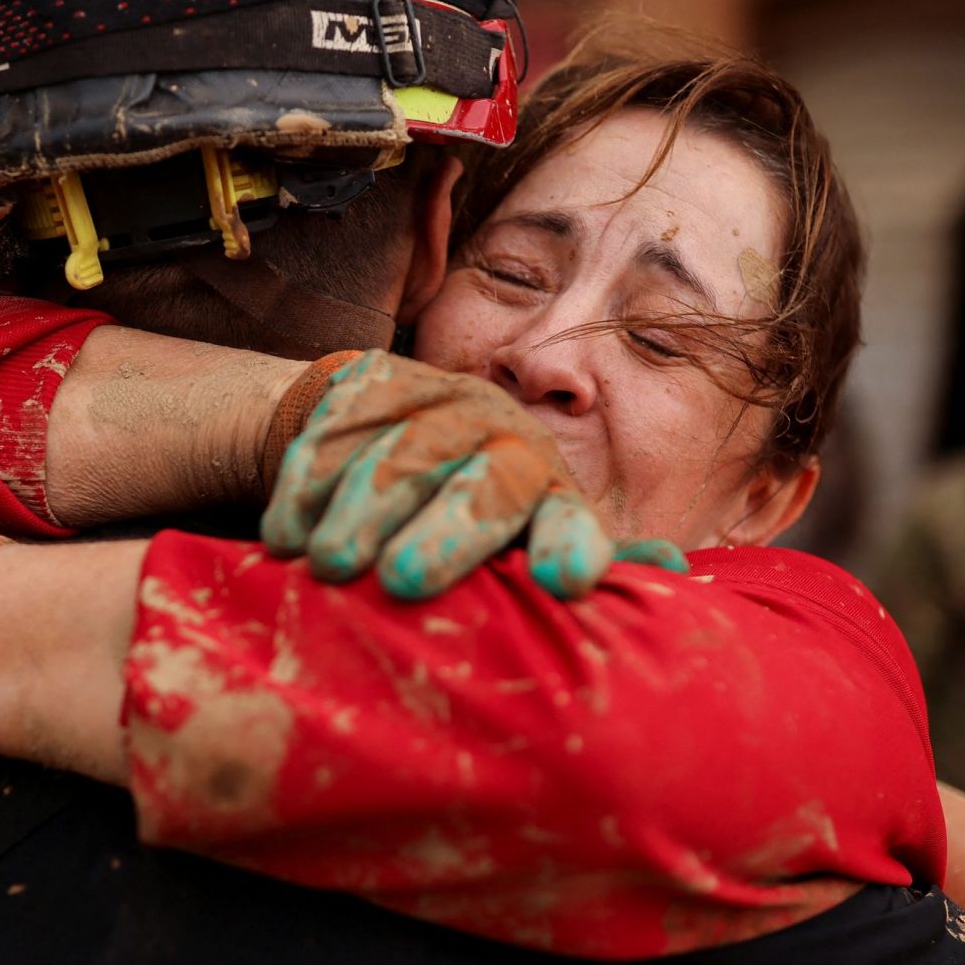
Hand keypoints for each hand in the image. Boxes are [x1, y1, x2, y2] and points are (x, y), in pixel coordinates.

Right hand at [261, 350, 683, 600]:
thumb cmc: (470, 505)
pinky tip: (285, 532)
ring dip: (360, 511)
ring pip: (401, 453)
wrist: (387, 424)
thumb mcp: (525, 533)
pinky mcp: (368, 382)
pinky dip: (305, 485)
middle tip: (402, 583)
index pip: (568, 514)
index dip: (570, 542)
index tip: (565, 581)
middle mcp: (501, 436)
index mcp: (546, 485)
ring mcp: (433, 402)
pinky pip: (335, 432)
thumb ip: (585, 553)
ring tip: (327, 566)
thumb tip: (679, 575)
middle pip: (483, 480)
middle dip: (445, 530)